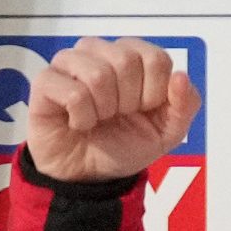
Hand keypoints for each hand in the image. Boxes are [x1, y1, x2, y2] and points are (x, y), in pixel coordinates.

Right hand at [24, 37, 199, 183]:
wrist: (87, 179)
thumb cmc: (122, 147)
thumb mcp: (165, 133)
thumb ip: (184, 106)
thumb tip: (181, 76)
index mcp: (131, 57)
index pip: (155, 58)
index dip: (154, 93)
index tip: (141, 111)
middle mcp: (99, 51)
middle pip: (126, 61)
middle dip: (127, 102)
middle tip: (115, 117)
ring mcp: (70, 62)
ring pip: (98, 74)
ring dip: (103, 111)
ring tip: (96, 120)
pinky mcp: (46, 82)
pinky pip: (73, 93)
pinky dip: (81, 119)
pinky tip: (77, 124)